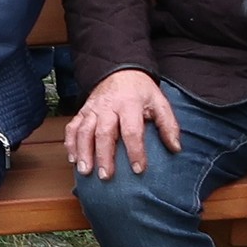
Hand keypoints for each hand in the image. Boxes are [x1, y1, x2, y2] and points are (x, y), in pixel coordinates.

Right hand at [66, 69, 181, 179]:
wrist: (120, 71)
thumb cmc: (141, 91)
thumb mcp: (159, 102)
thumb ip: (168, 125)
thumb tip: (176, 148)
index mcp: (129, 104)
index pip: (132, 130)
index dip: (135, 151)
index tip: (139, 169)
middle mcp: (108, 107)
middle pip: (104, 133)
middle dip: (104, 155)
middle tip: (106, 176)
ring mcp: (93, 109)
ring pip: (84, 131)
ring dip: (83, 151)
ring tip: (85, 170)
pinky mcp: (83, 111)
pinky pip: (72, 127)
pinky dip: (70, 142)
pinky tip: (72, 158)